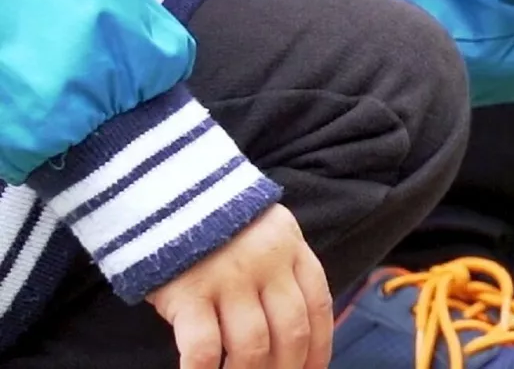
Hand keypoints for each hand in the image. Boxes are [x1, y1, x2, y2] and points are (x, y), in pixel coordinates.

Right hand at [146, 203, 331, 368]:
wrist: (166, 190)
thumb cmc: (217, 224)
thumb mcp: (265, 233)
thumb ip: (281, 272)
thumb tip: (295, 331)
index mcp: (291, 248)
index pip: (318, 306)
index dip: (320, 346)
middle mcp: (267, 265)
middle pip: (291, 331)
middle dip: (288, 368)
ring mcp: (228, 278)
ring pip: (252, 346)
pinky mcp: (188, 293)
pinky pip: (203, 349)